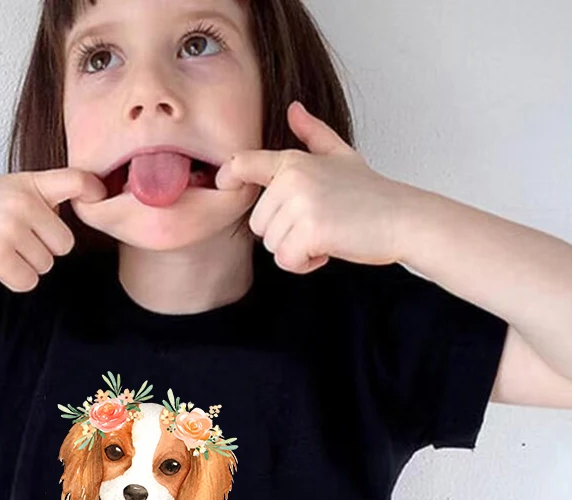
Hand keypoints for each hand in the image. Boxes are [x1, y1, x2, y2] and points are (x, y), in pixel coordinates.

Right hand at [0, 169, 106, 291]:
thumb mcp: (2, 189)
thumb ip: (38, 197)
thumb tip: (79, 202)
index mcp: (27, 183)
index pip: (75, 180)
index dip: (94, 190)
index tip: (99, 196)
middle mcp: (23, 202)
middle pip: (64, 244)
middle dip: (43, 249)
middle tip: (12, 240)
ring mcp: (10, 228)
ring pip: (46, 265)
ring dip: (25, 265)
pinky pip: (28, 281)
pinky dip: (13, 280)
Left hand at [214, 101, 407, 272]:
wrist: (404, 218)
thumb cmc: (372, 193)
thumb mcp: (340, 156)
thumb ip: (313, 134)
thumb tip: (293, 108)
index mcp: (293, 161)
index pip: (242, 163)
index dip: (227, 175)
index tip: (222, 183)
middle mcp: (292, 179)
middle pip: (257, 223)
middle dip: (283, 233)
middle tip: (318, 224)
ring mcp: (300, 204)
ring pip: (271, 244)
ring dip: (296, 250)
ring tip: (326, 235)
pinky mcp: (309, 231)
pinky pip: (286, 260)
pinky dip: (305, 263)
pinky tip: (327, 250)